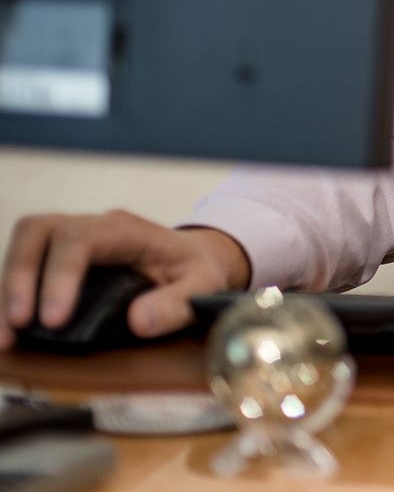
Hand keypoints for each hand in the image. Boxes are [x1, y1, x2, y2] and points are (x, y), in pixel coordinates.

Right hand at [0, 210, 251, 349]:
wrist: (197, 256)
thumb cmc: (197, 268)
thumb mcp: (203, 285)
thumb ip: (178, 303)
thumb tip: (139, 322)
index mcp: (127, 229)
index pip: (81, 239)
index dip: (61, 276)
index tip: (53, 319)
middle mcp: (93, 227)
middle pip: (40, 230)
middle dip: (21, 277)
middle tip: (17, 324)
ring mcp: (72, 239)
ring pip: (25, 246)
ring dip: (8, 290)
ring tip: (4, 337)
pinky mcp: (59, 258)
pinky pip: (26, 264)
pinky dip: (12, 294)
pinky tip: (8, 328)